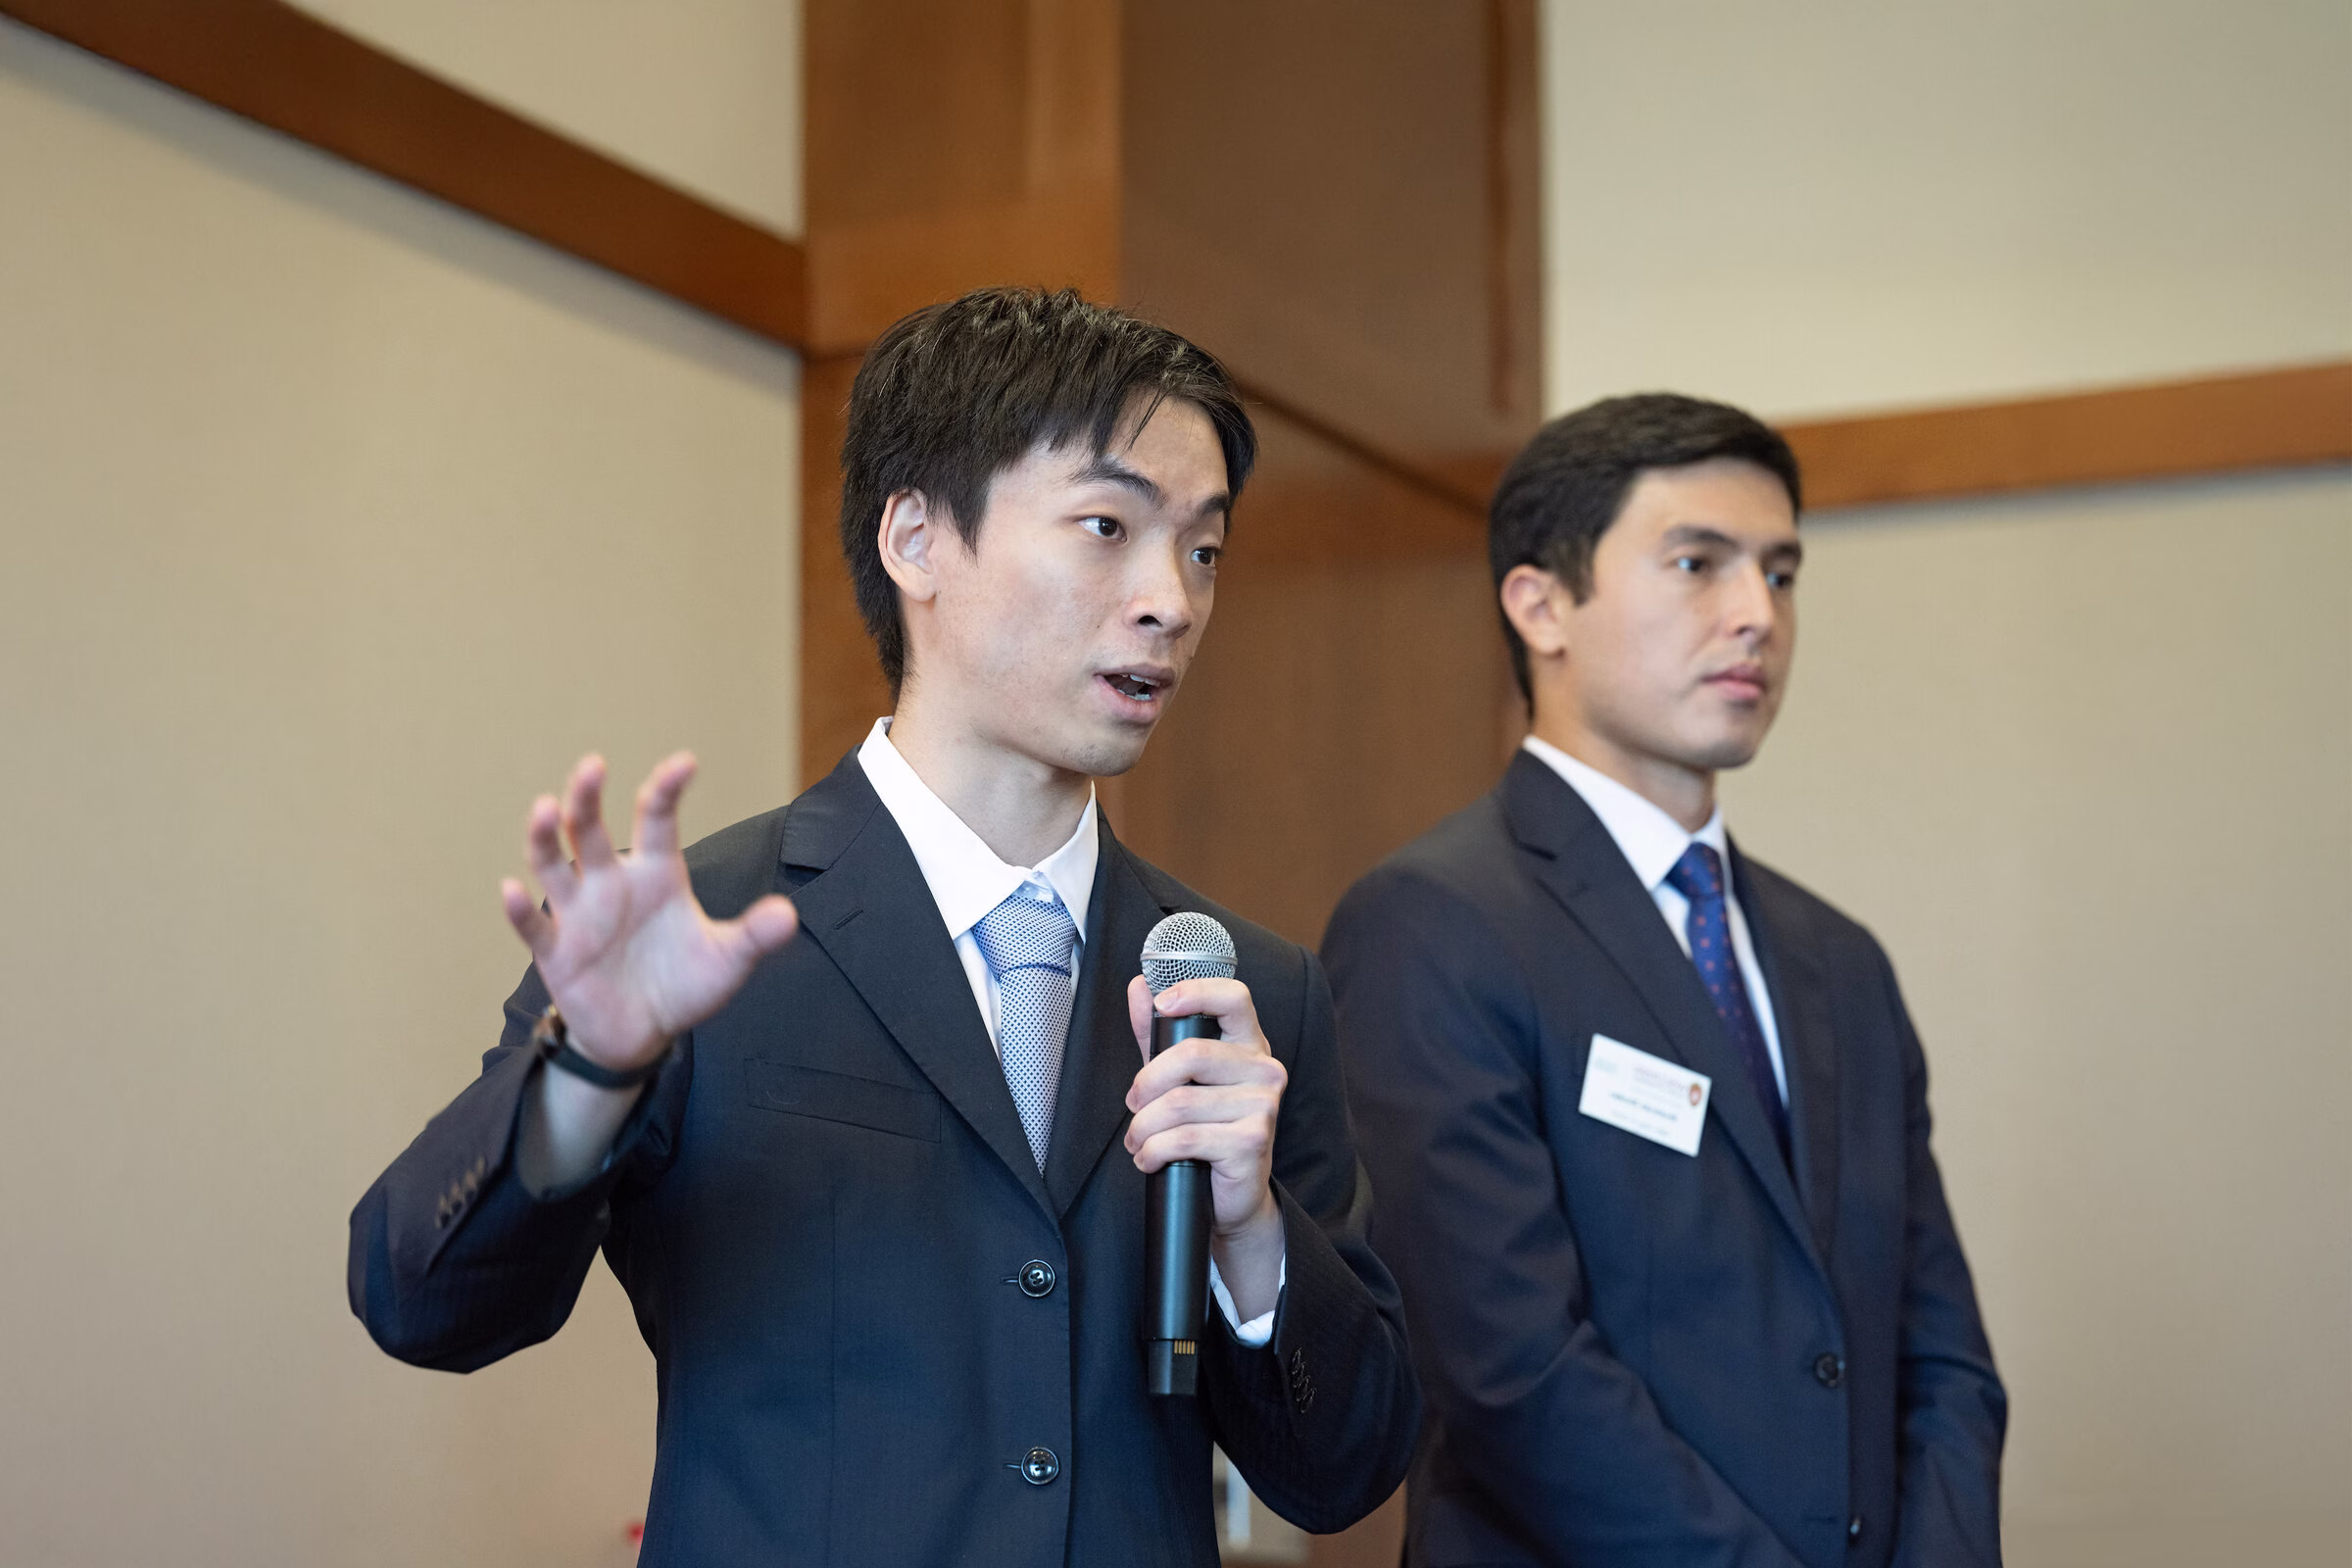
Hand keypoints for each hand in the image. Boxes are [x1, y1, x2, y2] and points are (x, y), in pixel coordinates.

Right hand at [502, 753, 798, 1071]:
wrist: (645, 1035)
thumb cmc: (683, 984)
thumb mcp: (727, 960)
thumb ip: (754, 935)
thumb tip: (788, 916)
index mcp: (657, 873)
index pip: (658, 820)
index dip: (667, 789)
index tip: (685, 764)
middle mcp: (612, 883)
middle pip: (591, 829)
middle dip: (587, 796)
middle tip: (592, 766)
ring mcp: (579, 914)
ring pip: (553, 865)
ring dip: (545, 837)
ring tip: (546, 808)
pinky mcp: (556, 952)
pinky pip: (533, 927)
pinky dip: (518, 910)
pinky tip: (512, 889)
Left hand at [1124, 975, 1287, 1318]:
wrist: (1232, 1196)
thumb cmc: (1206, 1130)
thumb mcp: (1178, 1078)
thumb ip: (1159, 1034)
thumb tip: (1139, 986)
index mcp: (1248, 1045)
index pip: (1234, 998)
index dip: (1197, 992)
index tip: (1162, 1004)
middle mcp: (1265, 1070)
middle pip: (1191, 1054)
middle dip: (1147, 1084)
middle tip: (1133, 1106)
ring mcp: (1264, 1105)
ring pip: (1180, 1103)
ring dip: (1144, 1127)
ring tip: (1139, 1141)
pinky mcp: (1253, 1141)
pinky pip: (1185, 1138)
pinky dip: (1154, 1151)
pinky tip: (1150, 1159)